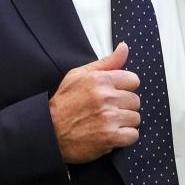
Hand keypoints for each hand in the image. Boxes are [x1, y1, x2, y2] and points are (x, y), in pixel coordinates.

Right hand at [49, 42, 140, 163]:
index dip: (124, 88)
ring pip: (135, 118)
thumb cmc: (64, 103)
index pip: (133, 80)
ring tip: (108, 123)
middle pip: (135, 100)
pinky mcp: (110, 137)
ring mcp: (109, 117)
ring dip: (124, 123)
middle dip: (124, 106)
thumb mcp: (79, 75)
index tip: (114, 94)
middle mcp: (106, 97)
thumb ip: (106, 62)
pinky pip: (133, 135)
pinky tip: (111, 134)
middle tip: (108, 110)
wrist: (49, 131)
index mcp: (100, 79)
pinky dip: (124, 137)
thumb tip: (124, 47)